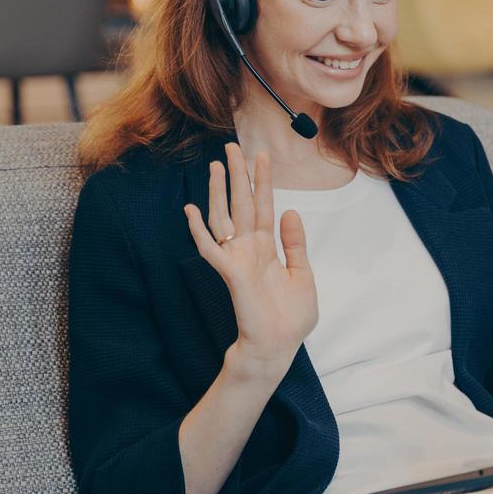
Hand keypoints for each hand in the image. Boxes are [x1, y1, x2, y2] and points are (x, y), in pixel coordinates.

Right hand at [183, 142, 316, 377]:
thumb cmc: (290, 317)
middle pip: (242, 204)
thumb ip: (295, 244)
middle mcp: (249, 249)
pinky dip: (198, 230)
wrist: (279, 346)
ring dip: (219, 192)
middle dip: (238, 176)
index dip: (263, 181)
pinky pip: (210, 249)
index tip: (262, 155)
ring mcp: (238, 260)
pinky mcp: (231, 274)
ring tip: (216, 166)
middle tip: (232, 146)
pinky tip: (190, 210)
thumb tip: (290, 211)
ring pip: (224, 218)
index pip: (263, 207)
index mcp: (267, 248)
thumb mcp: (302, 274)